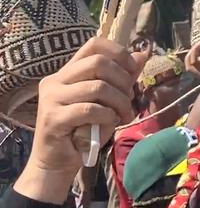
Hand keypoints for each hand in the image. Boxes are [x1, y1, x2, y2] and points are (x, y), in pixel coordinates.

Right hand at [18, 37, 142, 199]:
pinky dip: (107, 116)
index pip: (94, 44)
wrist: (57, 163)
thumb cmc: (83, 130)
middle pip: (98, 63)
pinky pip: (90, 109)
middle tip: (129, 99)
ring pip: (97, 87)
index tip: (133, 69)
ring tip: (124, 115)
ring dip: (120, 102)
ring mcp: (51, 99)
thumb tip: (141, 55)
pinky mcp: (53, 118)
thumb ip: (120, 78)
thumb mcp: (106, 101)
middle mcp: (56, 81)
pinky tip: (110, 123)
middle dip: (123, 80)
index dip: (119, 52)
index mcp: (67, 73)